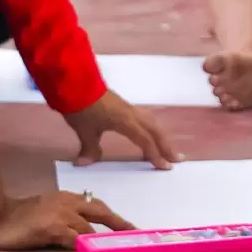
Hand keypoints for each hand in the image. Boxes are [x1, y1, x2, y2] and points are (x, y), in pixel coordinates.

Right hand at [0, 190, 132, 249]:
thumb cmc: (22, 217)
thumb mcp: (49, 210)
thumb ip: (68, 218)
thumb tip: (88, 233)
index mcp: (67, 198)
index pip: (96, 205)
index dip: (113, 216)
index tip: (129, 226)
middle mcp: (66, 203)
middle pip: (100, 212)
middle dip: (118, 223)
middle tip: (134, 235)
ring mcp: (59, 215)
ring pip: (88, 228)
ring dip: (102, 240)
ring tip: (115, 251)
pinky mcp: (51, 228)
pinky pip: (73, 239)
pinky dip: (83, 247)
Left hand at [66, 90, 180, 168]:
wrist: (74, 83)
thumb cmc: (81, 107)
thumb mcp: (84, 131)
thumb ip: (89, 149)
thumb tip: (84, 164)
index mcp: (126, 121)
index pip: (145, 140)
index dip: (155, 155)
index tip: (165, 168)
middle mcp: (131, 114)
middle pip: (155, 130)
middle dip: (166, 145)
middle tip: (177, 160)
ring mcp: (128, 108)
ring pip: (151, 122)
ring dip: (161, 136)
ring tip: (167, 149)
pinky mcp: (123, 105)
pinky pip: (144, 118)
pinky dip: (151, 129)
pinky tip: (149, 133)